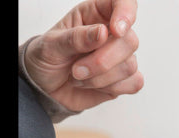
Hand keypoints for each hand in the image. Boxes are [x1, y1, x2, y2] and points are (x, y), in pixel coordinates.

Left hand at [23, 0, 143, 111]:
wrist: (45, 87)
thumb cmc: (46, 59)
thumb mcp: (51, 45)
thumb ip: (76, 38)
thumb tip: (102, 32)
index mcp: (95, 14)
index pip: (123, 2)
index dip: (125, 13)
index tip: (116, 30)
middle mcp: (112, 34)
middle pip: (130, 41)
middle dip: (102, 61)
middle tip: (76, 70)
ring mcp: (120, 57)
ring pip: (129, 65)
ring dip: (100, 78)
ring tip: (78, 77)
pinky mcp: (125, 79)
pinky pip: (134, 82)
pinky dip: (110, 88)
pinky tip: (93, 85)